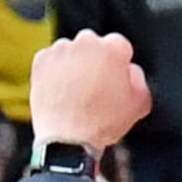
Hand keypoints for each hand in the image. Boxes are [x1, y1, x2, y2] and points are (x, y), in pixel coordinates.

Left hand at [29, 28, 150, 151]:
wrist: (67, 139)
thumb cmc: (102, 123)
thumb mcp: (139, 105)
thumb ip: (139, 80)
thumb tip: (131, 72)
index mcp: (113, 48)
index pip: (120, 46)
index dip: (119, 64)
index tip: (114, 78)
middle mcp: (86, 42)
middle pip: (94, 45)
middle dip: (95, 61)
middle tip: (95, 87)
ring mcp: (62, 49)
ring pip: (71, 52)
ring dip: (75, 65)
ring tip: (76, 93)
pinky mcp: (41, 59)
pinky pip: (51, 61)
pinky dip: (55, 72)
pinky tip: (61, 92)